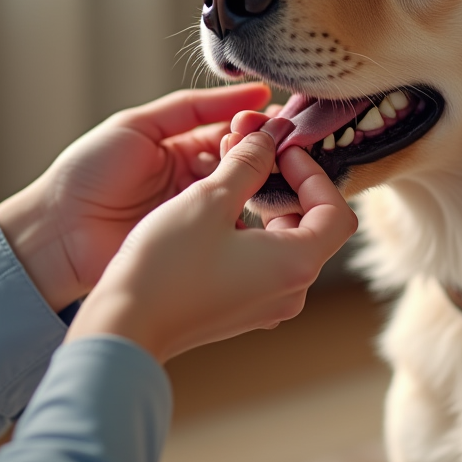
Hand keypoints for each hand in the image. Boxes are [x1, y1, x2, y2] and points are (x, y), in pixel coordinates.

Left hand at [0, 83, 271, 311]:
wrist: (58, 231)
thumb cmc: (88, 172)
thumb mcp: (140, 125)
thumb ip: (192, 108)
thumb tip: (251, 91)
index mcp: (181, 147)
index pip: (231, 131)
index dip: (253, 125)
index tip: (276, 118)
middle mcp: (194, 180)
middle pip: (242, 162)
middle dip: (260, 151)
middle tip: (271, 146)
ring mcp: (196, 214)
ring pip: (242, 194)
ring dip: (257, 181)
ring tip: (267, 171)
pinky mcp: (195, 246)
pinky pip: (231, 230)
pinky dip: (248, 218)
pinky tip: (260, 206)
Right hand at [64, 122, 358, 363]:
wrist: (125, 325)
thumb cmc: (168, 264)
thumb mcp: (211, 198)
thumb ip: (249, 162)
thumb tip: (270, 136)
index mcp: (297, 264)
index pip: (336, 210)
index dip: (313, 172)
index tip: (281, 151)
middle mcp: (292, 290)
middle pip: (314, 225)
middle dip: (288, 184)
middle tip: (256, 155)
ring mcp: (267, 304)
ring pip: (287, 242)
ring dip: (266, 205)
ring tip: (231, 175)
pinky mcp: (242, 308)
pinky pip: (264, 262)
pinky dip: (252, 231)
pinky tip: (217, 211)